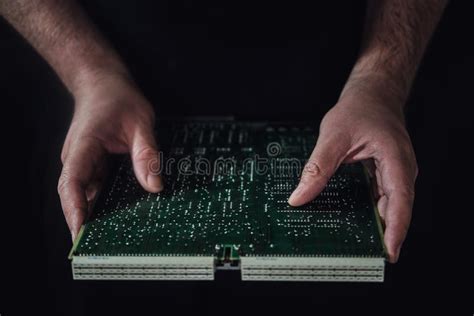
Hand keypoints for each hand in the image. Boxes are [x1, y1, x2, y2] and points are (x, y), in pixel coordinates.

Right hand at [58, 73, 162, 239]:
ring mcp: (84, 162)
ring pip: (86, 195)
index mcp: (84, 145)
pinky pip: (97, 188)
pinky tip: (122, 214)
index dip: (74, 209)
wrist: (102, 82)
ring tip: (114, 237)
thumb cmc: (117, 96)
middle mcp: (78, 158)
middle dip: (85, 222)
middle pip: (76, 195)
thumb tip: (155, 186)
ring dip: (96, 215)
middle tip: (102, 247)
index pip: (71, 182)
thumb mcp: (140, 121)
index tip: (80, 232)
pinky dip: (106, 202)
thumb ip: (147, 153)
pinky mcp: (93, 164)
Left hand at [288, 91, 417, 262]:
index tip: (388, 252)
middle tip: (364, 254)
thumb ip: (317, 168)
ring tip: (359, 244)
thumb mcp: (333, 137)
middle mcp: (401, 170)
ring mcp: (395, 173)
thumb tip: (299, 197)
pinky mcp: (385, 173)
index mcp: (396, 161)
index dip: (395, 230)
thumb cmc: (359, 109)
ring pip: (389, 206)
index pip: (400, 202)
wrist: (372, 94)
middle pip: (396, 209)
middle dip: (383, 234)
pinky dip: (371, 211)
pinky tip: (357, 221)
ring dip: (376, 225)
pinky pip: (381, 198)